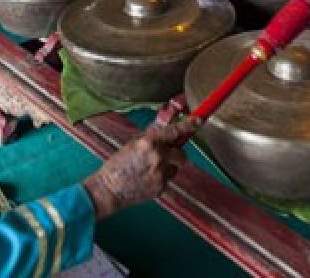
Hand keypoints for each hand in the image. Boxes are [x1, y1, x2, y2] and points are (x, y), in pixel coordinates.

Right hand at [81, 118, 195, 219]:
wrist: (110, 188)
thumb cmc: (118, 164)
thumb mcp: (133, 143)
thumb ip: (152, 136)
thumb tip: (167, 126)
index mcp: (149, 142)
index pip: (174, 131)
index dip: (189, 125)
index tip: (199, 120)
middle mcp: (158, 157)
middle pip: (181, 154)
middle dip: (176, 155)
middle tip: (162, 157)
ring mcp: (160, 174)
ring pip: (175, 168)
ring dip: (168, 167)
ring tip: (149, 170)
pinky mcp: (161, 188)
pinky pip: (168, 180)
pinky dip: (161, 179)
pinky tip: (147, 180)